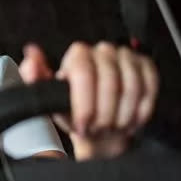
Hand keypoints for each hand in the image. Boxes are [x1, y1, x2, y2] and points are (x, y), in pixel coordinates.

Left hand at [18, 42, 158, 160]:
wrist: (96, 125)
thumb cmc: (72, 112)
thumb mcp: (48, 99)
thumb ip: (35, 77)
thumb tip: (31, 54)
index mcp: (77, 55)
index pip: (83, 72)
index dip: (84, 103)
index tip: (82, 124)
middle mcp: (102, 51)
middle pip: (109, 81)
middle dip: (104, 113)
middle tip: (97, 129)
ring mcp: (127, 57)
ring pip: (131, 87)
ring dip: (122, 115)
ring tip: (111, 127)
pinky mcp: (146, 67)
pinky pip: (149, 88)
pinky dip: (140, 111)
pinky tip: (129, 122)